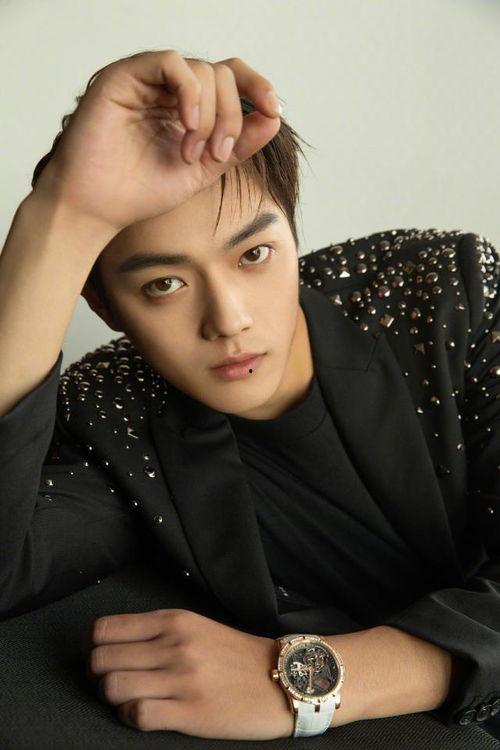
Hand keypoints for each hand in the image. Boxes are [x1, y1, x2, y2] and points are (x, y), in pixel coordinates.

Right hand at [34, 50, 281, 233]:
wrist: (99, 207)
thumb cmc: (142, 190)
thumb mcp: (205, 170)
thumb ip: (238, 145)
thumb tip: (274, 117)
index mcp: (190, 107)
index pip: (232, 78)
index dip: (258, 87)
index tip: (274, 111)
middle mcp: (170, 90)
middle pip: (223, 74)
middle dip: (231, 116)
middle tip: (216, 154)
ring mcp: (149, 80)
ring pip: (202, 70)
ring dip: (209, 115)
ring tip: (191, 153)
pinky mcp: (126, 75)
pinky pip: (172, 63)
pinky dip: (189, 93)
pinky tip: (186, 126)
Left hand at [85, 608, 293, 739]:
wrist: (281, 679)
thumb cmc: (235, 655)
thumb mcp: (197, 626)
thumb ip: (157, 631)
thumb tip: (112, 643)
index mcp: (174, 620)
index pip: (105, 629)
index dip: (94, 645)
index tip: (102, 655)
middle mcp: (174, 645)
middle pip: (101, 659)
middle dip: (100, 674)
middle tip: (115, 680)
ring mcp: (181, 679)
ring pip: (112, 686)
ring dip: (113, 697)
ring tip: (129, 698)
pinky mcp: (190, 713)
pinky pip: (137, 715)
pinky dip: (131, 717)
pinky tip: (143, 714)